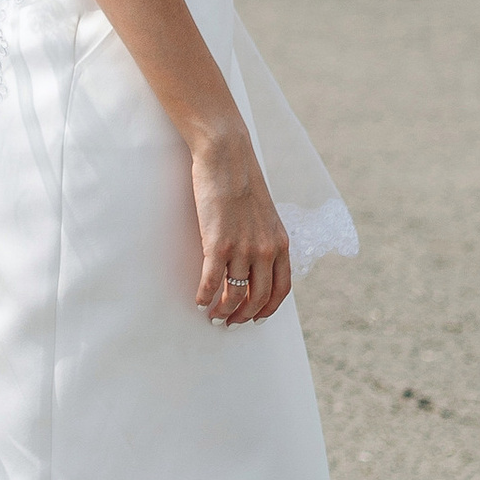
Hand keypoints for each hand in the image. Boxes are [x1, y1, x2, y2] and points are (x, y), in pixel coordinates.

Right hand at [191, 123, 290, 327]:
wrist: (227, 156)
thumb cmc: (242, 180)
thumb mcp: (264, 213)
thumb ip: (263, 238)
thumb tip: (253, 261)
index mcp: (280, 243)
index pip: (281, 289)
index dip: (268, 308)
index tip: (256, 318)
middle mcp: (265, 250)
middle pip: (259, 297)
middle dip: (244, 316)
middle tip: (230, 323)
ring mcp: (242, 248)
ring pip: (235, 294)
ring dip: (223, 311)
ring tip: (213, 316)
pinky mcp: (217, 244)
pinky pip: (212, 282)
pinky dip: (205, 297)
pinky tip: (198, 301)